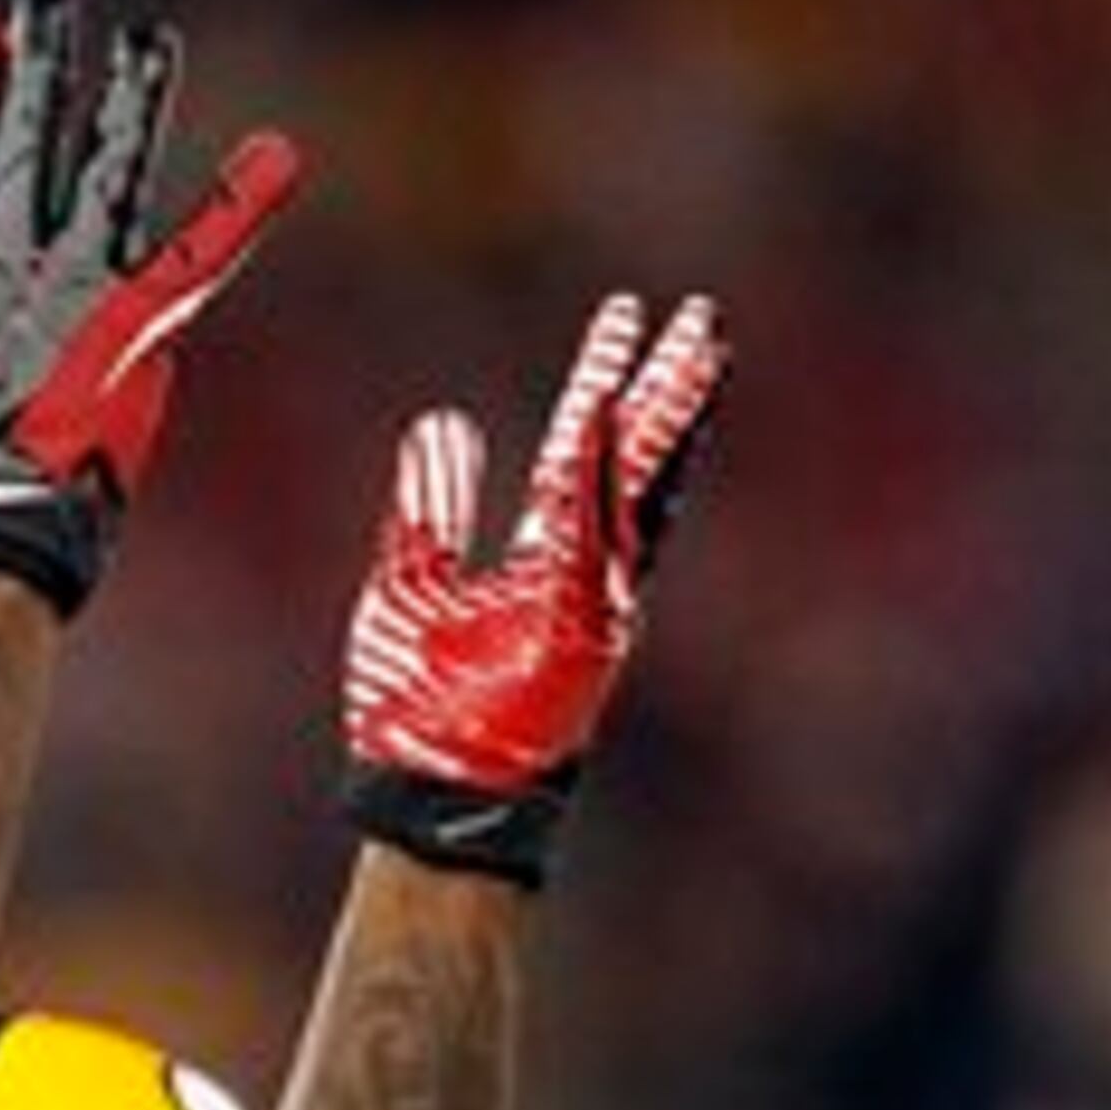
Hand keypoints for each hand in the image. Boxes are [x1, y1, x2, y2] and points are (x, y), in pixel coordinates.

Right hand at [0, 0, 303, 613]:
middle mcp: (8, 257)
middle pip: (29, 141)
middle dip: (42, 70)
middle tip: (52, 8)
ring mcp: (74, 284)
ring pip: (109, 169)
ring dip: (131, 102)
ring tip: (148, 44)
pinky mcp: (134, 324)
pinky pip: (198, 251)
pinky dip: (241, 205)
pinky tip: (277, 157)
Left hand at [339, 287, 724, 881]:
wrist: (428, 794)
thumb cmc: (420, 711)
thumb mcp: (410, 582)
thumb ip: (431, 507)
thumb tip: (443, 421)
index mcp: (549, 562)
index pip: (585, 456)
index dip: (605, 386)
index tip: (625, 319)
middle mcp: (586, 575)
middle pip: (636, 461)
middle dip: (665, 388)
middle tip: (699, 315)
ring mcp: (594, 601)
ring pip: (638, 490)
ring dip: (664, 419)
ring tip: (700, 348)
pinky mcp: (580, 628)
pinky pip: (586, 537)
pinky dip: (591, 477)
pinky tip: (601, 414)